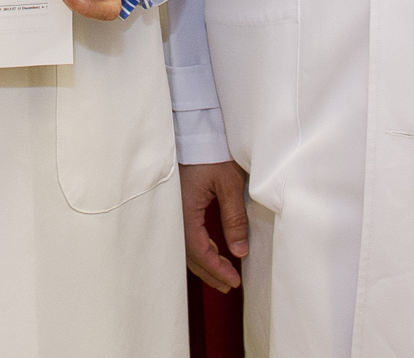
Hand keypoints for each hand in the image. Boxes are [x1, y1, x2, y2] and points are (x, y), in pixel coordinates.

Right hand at [180, 161, 250, 291]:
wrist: (193, 128)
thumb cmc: (210, 151)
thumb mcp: (229, 184)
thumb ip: (234, 219)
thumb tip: (239, 251)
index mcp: (185, 211)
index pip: (200, 251)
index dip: (216, 269)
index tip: (233, 281)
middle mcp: (175, 213)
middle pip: (189, 253)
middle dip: (210, 272)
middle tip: (229, 285)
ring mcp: (173, 208)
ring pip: (186, 245)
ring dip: (204, 261)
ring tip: (222, 273)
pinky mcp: (177, 203)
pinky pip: (185, 233)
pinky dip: (199, 247)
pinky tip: (212, 248)